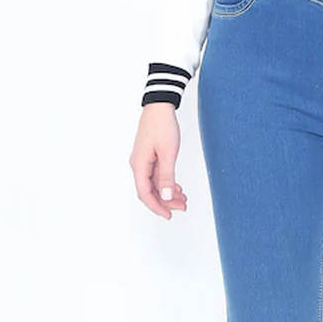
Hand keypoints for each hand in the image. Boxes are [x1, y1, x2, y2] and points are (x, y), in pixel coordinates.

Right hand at [129, 102, 187, 219]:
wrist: (160, 106)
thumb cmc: (162, 125)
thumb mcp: (168, 153)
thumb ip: (167, 176)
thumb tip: (166, 196)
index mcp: (139, 165)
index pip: (145, 193)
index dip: (157, 207)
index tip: (169, 215)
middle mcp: (139, 164)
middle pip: (150, 191)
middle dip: (165, 202)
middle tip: (182, 207)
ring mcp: (144, 160)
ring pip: (155, 183)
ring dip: (168, 193)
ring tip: (183, 199)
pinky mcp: (150, 155)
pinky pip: (157, 175)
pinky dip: (167, 182)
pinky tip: (177, 187)